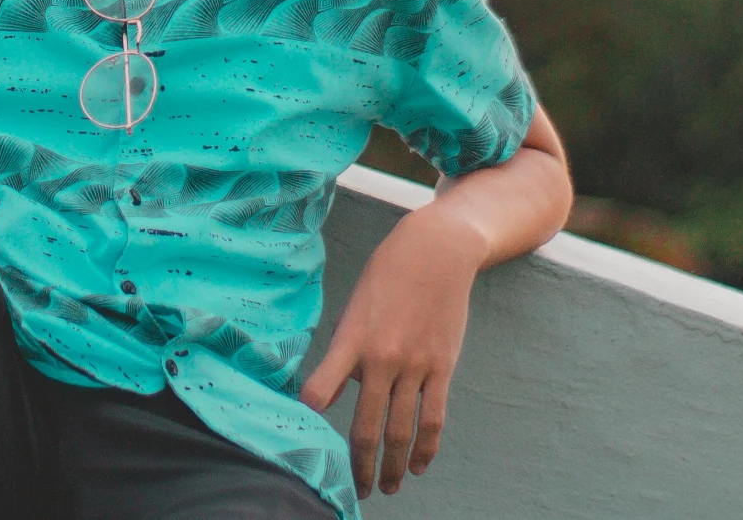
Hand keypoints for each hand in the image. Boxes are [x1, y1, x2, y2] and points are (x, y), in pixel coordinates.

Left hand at [296, 203, 482, 496]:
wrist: (436, 252)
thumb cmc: (388, 275)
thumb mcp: (355, 306)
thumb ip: (343, 350)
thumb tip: (326, 394)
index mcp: (352, 339)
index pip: (320, 387)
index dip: (308, 414)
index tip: (302, 438)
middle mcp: (382, 357)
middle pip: (366, 426)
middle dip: (359, 465)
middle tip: (357, 490)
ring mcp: (415, 365)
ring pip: (402, 430)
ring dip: (395, 466)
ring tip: (389, 487)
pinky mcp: (441, 367)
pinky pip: (433, 417)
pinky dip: (427, 447)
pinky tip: (420, 465)